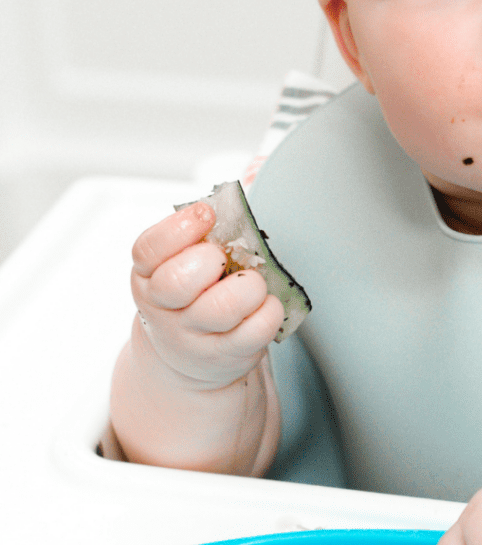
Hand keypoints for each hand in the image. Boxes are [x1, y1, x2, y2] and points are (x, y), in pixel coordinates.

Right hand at [130, 201, 283, 387]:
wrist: (187, 355)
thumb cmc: (192, 296)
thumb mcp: (182, 263)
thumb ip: (204, 231)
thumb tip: (246, 189)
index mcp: (149, 276)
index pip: (148, 250)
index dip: (178, 228)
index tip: (206, 214)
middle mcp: (165, 308)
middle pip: (179, 281)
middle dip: (212, 259)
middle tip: (227, 257)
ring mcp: (193, 335)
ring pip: (222, 308)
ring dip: (250, 286)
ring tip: (254, 282)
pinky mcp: (225, 355)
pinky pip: (256, 330)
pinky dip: (270, 311)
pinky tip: (265, 304)